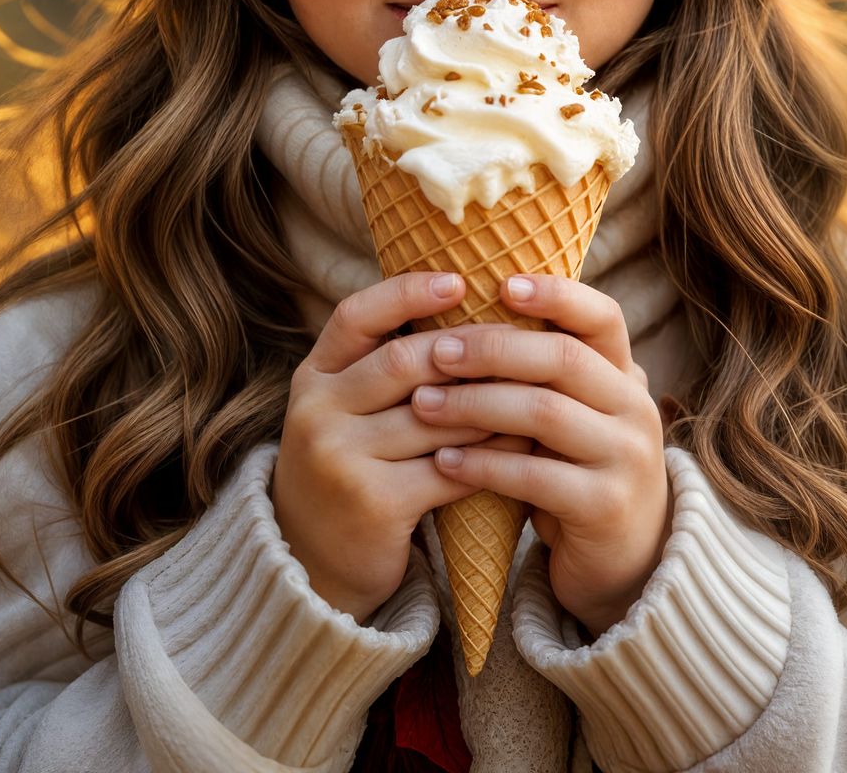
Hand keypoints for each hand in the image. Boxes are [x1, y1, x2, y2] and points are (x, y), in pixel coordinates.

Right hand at [272, 270, 534, 623]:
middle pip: (403, 361)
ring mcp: (340, 458)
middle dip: (467, 349)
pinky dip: (490, 452)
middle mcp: (317, 411)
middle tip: (521, 336)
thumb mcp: (346, 409)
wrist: (311, 564)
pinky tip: (523, 443)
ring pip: (434, 414)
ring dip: (491, 400)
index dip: (406, 293)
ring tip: (536, 384)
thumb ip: (384, 364)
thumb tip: (466, 305)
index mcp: (312, 376)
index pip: (355, 316)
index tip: (460, 281)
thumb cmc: (349, 467)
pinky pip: (448, 465)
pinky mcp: (374, 504)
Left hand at [411, 274, 671, 638]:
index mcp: (625, 374)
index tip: (500, 283)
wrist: (623, 562)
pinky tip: (443, 460)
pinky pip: (536, 475)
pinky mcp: (605, 507)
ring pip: (544, 413)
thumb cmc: (577, 470)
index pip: (603, 316)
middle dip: (494, 349)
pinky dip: (484, 464)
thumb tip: (462, 315)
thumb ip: (541, 373)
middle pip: (563, 358)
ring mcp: (627, 458)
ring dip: (476, 404)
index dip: (556, 294)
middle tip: (437, 350)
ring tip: (424, 403)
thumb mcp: (572, 413)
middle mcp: (635, 407)